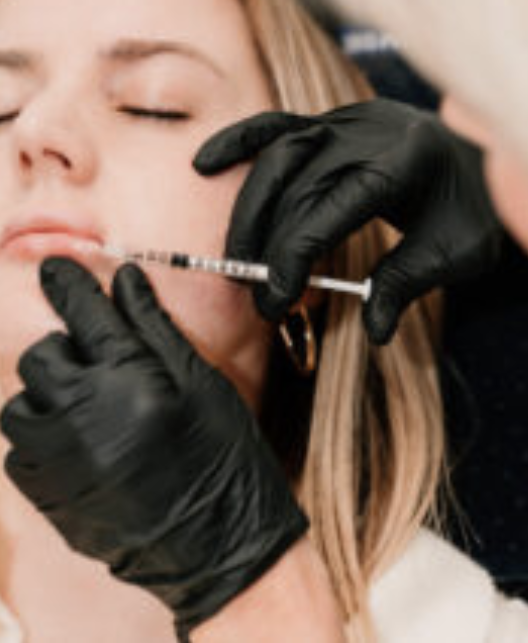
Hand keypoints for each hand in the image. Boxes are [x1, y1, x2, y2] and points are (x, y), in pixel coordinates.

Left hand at [0, 257, 307, 640]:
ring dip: (49, 395)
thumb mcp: (201, 382)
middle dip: (67, 350)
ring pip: (22, 403)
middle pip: (42, 356)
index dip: (68, 282)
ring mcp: (58, 458)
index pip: (82, 311)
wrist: (218, 544)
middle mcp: (82, 414)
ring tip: (89, 408)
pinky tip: (80, 443)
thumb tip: (124, 280)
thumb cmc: (221, 458)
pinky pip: (19, 449)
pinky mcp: (46, 494)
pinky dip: (42, 436)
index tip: (58, 269)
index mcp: (128, 379)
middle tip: (100, 363)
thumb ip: (155, 328)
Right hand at [194, 99, 500, 343]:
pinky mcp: (332, 120)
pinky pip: (277, 125)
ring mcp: (347, 119)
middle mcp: (370, 131)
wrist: (486, 157)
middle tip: (259, 300)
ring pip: (278, 155)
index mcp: (405, 161)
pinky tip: (206, 165)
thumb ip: (410, 282)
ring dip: (249, 210)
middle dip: (269, 245)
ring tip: (239, 260)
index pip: (332, 206)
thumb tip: (373, 329)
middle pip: (297, 184)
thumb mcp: (459, 252)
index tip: (276, 299)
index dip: (295, 253)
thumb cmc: (476, 208)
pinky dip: (239, 143)